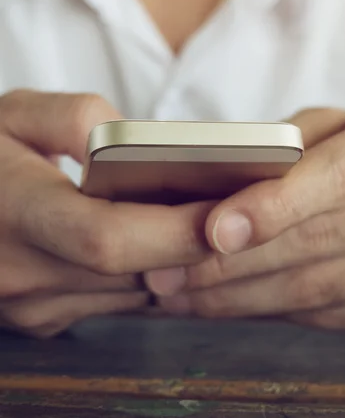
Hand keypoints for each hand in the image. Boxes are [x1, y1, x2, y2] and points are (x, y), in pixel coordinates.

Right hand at [0, 90, 209, 337]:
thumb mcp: (15, 113)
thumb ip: (73, 117)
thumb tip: (125, 142)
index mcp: (12, 212)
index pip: (105, 238)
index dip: (170, 230)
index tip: (225, 210)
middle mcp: (20, 273)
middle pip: (131, 272)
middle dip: (190, 246)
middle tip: (236, 212)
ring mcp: (30, 305)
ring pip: (130, 293)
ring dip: (172, 262)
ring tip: (204, 218)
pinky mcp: (41, 317)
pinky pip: (113, 301)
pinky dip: (145, 273)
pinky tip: (158, 239)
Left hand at [148, 109, 344, 330]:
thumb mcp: (344, 126)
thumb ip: (292, 143)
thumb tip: (219, 178)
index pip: (336, 179)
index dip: (274, 207)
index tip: (213, 230)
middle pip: (317, 243)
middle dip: (233, 265)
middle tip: (166, 274)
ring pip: (320, 290)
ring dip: (242, 298)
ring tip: (180, 297)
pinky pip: (333, 316)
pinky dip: (274, 312)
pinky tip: (229, 306)